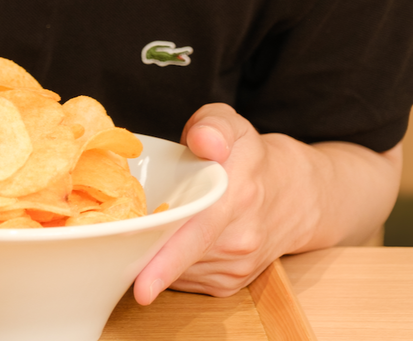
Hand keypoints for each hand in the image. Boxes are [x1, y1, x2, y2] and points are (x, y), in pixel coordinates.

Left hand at [131, 104, 309, 303]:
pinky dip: (170, 265)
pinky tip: (171, 240)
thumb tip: (205, 141)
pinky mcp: (231, 283)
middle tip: (116, 241)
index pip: (199, 233)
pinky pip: (187, 280)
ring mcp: (237, 264)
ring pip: (179, 272)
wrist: (295, 194)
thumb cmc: (248, 156)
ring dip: (156, 256)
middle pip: (179, 256)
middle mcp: (240, 237)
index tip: (142, 288)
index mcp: (236, 195)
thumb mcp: (230, 124)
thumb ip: (213, 125)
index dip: (167, 261)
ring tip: (152, 226)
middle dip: (144, 252)